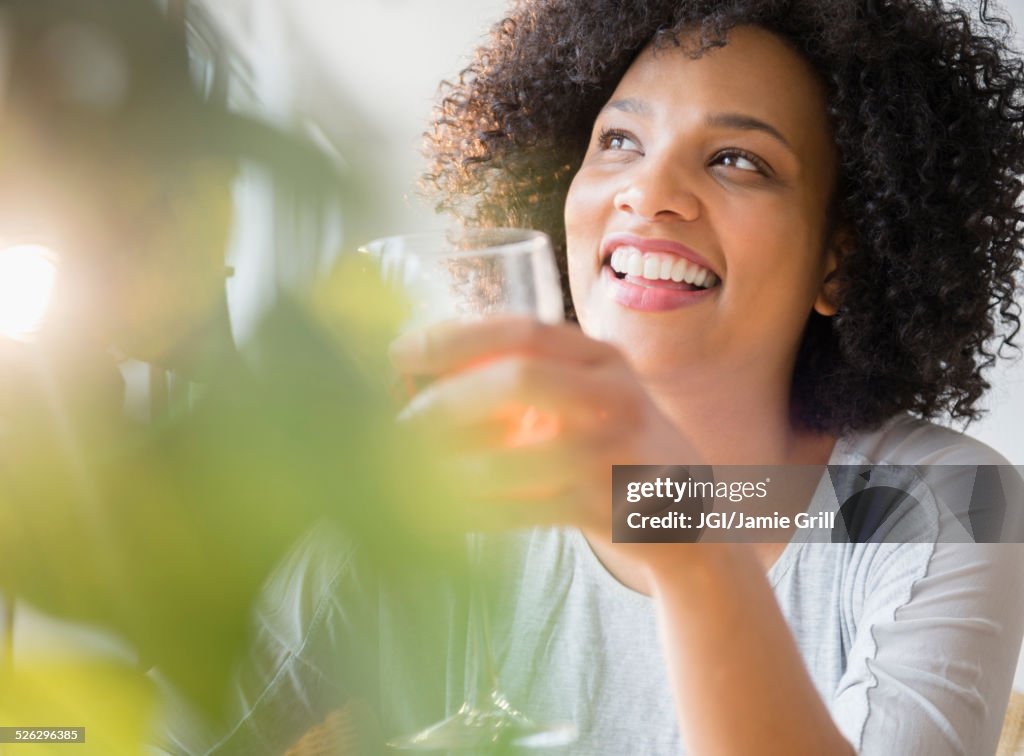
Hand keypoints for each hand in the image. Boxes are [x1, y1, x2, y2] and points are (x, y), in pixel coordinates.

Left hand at [390, 316, 702, 548]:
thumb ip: (529, 377)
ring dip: (451, 469)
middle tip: (403, 422)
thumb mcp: (589, 395)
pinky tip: (442, 514)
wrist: (684, 515)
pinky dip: (476, 513)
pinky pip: (524, 511)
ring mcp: (616, 454)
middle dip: (449, 399)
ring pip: (517, 458)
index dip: (454, 337)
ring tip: (408, 474)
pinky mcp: (607, 509)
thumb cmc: (611, 445)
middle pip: (520, 378)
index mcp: (603, 359)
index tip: (398, 351)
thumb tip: (425, 374)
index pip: (524, 330)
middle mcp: (616, 396)